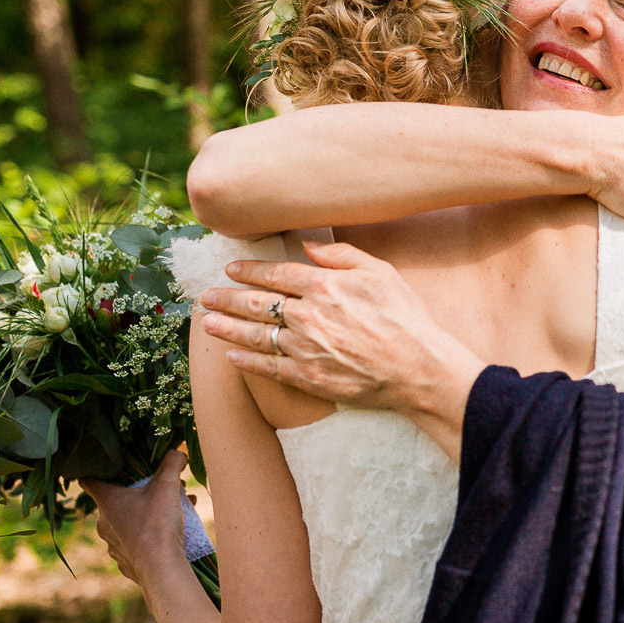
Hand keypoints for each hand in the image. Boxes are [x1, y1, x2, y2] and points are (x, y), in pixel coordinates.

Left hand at [84, 451, 193, 588]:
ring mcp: (112, 545)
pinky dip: (151, 535)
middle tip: (162, 489)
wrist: (160, 569)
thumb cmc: (157, 524)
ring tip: (176, 511)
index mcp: (106, 501)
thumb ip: (172, 464)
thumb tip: (178, 451)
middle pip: (115, 500)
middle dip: (139, 492)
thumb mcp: (167, 487)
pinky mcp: (124, 561)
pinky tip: (171, 533)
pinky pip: (136, 543)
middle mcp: (103, 523)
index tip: (108, 467)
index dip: (96, 471)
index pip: (88, 480)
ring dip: (149, 513)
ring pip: (128, 522)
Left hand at [199, 241, 481, 428]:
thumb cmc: (405, 318)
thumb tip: (308, 244)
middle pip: (256, 303)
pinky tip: (231, 358)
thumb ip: (342, 255)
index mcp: (323, 285)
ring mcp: (304, 348)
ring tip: (207, 323)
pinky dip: (247, 363)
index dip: (249, 270)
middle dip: (227, 298)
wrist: (417, 367)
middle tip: (206, 296)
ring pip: (255, 336)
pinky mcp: (307, 378)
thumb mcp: (381, 272)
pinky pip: (268, 368)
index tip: (231, 269)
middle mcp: (307, 315)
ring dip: (228, 328)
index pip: (275, 274)